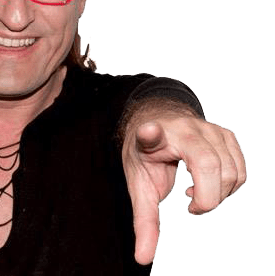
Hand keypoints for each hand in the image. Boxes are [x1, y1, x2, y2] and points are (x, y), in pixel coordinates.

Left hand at [122, 114, 245, 264]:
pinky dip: (230, 186)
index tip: (148, 131)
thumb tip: (143, 259)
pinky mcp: (227, 135)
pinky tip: (208, 183)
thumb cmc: (147, 154)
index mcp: (156, 137)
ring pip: (233, 173)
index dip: (151, 134)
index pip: (152, 134)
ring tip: (196, 192)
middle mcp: (186, 128)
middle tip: (190, 204)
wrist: (158, 121)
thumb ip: (144, 220)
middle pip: (214, 169)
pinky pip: (241, 170)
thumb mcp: (138, 184)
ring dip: (219, 194)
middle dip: (207, 199)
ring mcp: (210, 129)